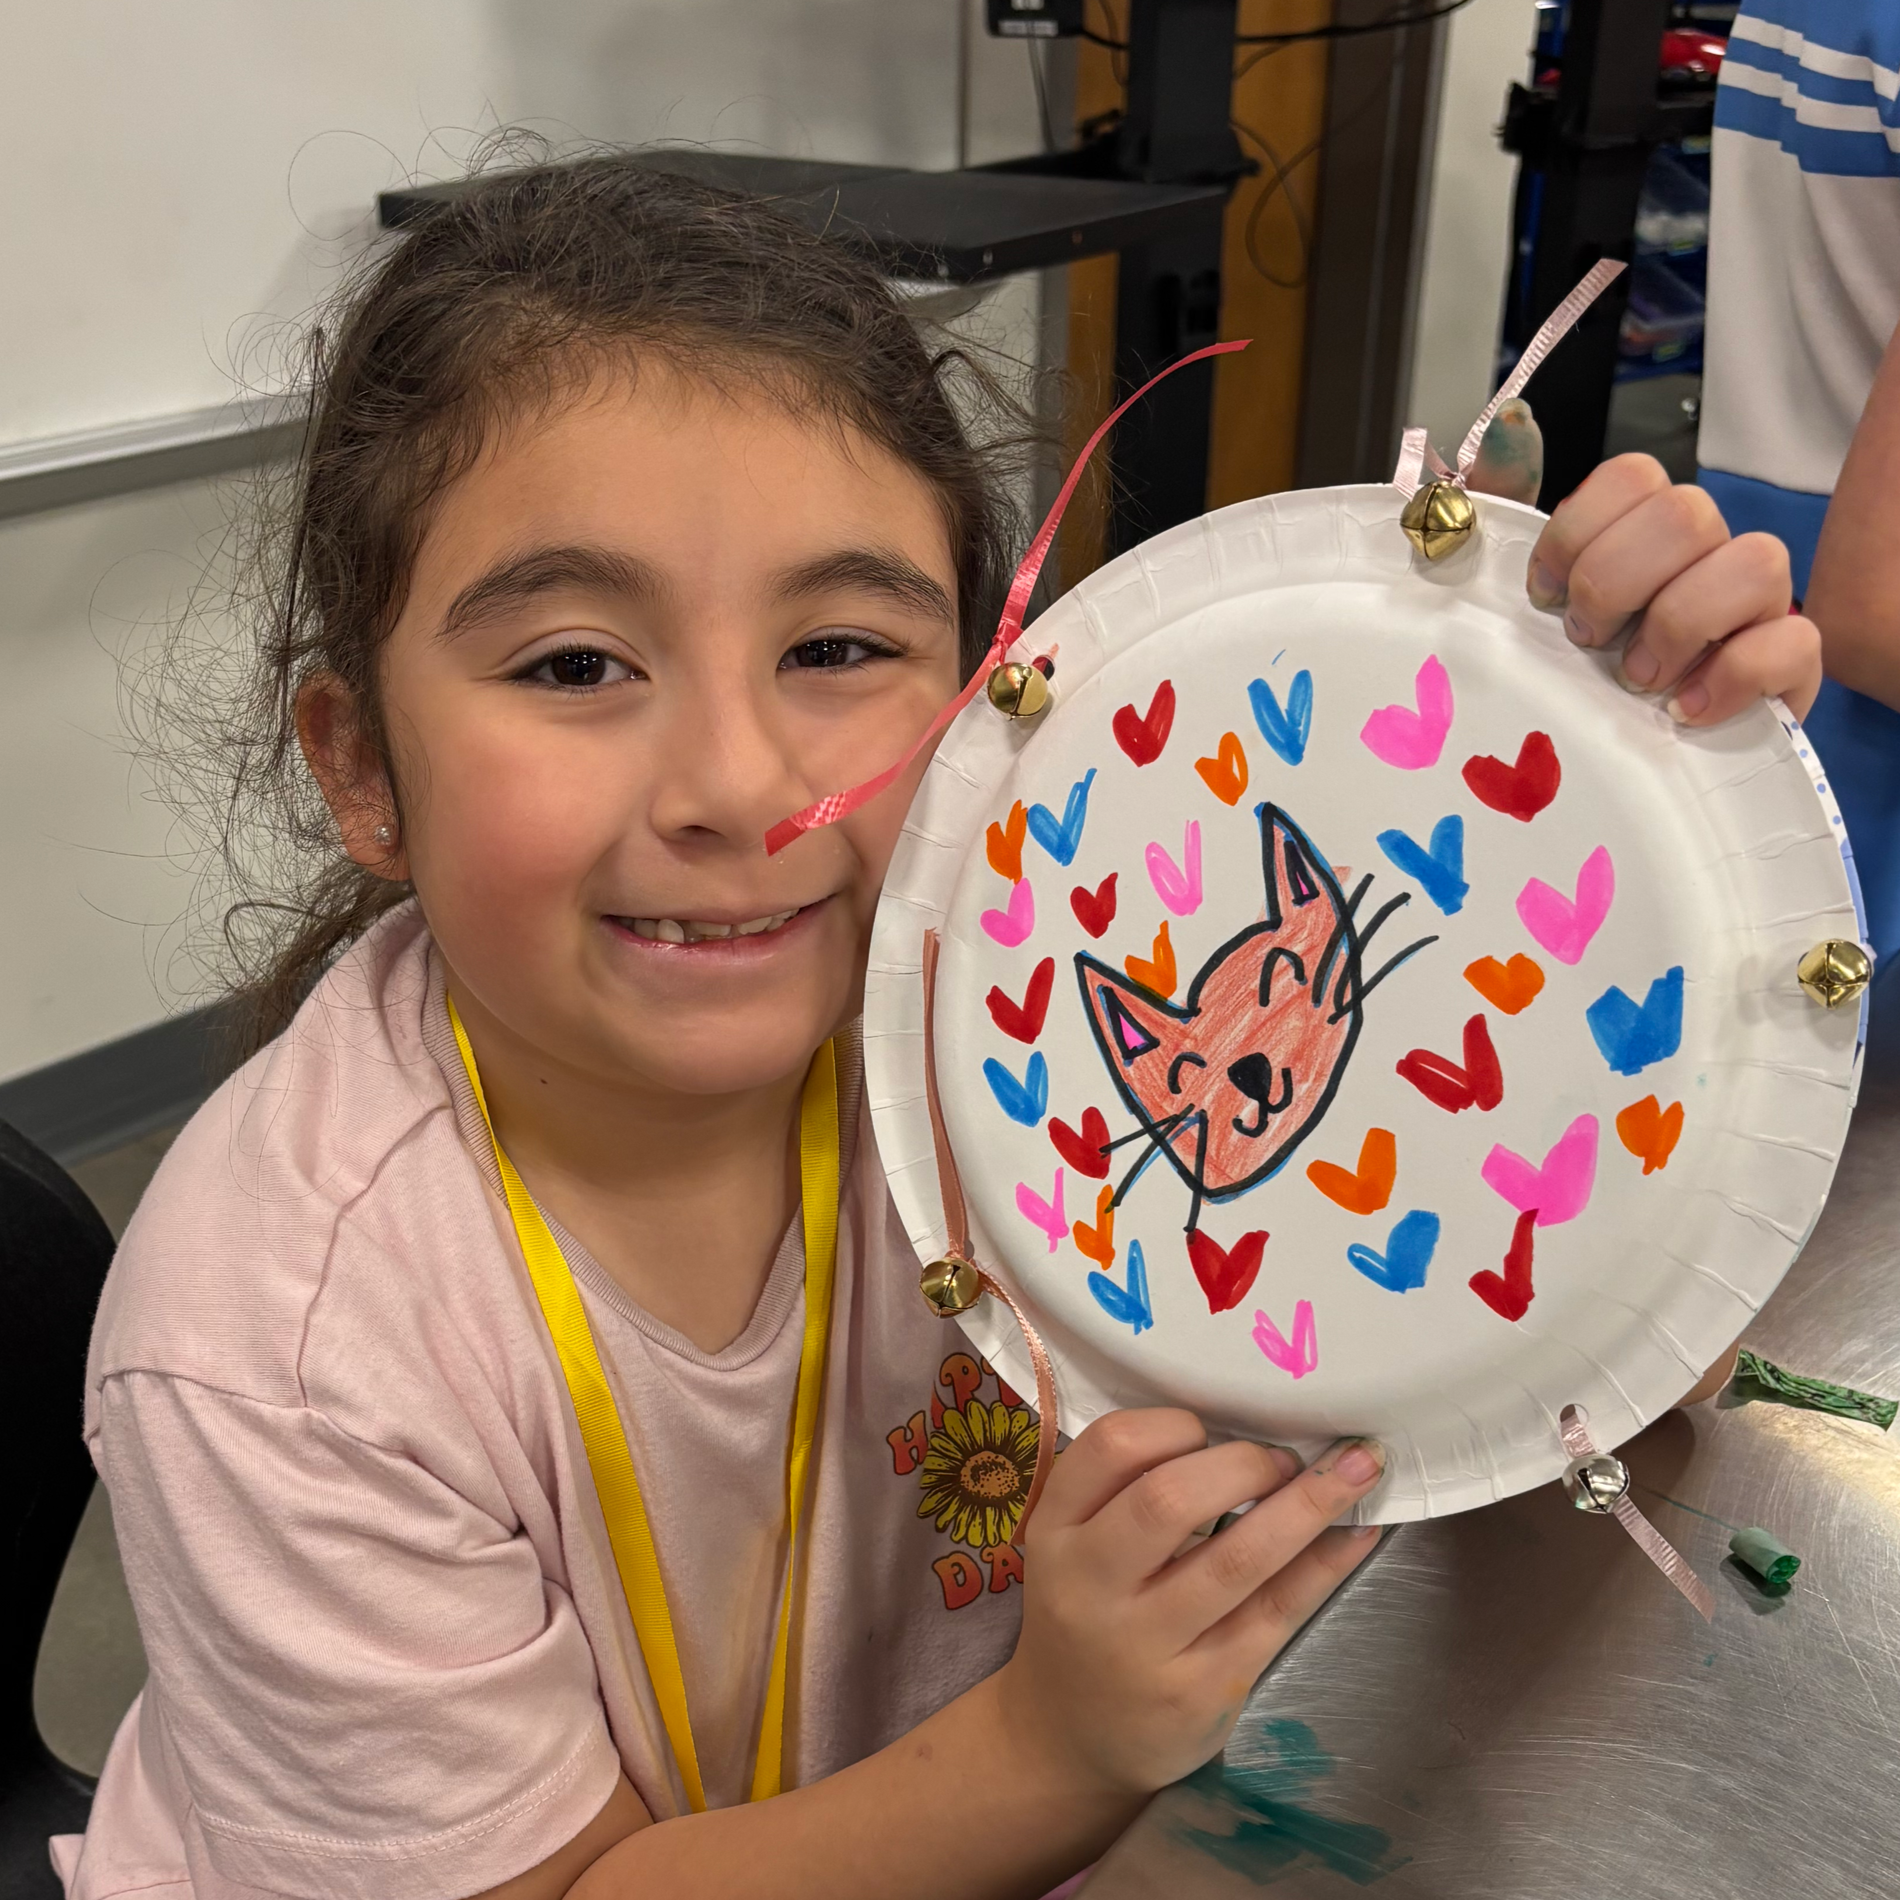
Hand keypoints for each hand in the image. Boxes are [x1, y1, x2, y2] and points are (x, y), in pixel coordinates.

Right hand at [995, 1410, 1384, 1798]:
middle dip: (1243, 1465)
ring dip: (1307, 1506)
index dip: (1173, 1424)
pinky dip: (1324, 1565)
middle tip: (1284, 1458)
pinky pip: (1275, 1613)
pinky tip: (1357, 1535)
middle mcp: (1090, 1585)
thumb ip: (1129, 1488)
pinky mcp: (1200, 1690)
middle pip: (1167, 1500)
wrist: (1069, 1736)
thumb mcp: (1077, 1545)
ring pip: (1235, 1560)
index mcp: (1056, 1529)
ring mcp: (1145, 1645)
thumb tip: (1246, 1426)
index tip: (1212, 1428)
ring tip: (1356, 1471)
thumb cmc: (1087, 1613)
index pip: (1110, 1447)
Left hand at [1525, 454, 1821, 722]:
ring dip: (1679, 623)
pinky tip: (1683, 709)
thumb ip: (1500, 512)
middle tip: (1586, 638)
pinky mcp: (1791, 666)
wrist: (1635, 760)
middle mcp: (1709, 555)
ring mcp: (1759, 607)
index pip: (1634, 475)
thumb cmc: (1583, 676)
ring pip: (1758, 560)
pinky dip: (1731, 676)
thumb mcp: (1527, 601)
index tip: (1541, 594)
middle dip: (1618, 579)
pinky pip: (1794, 640)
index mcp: (1646, 534)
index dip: (1578, 529)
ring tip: (1636, 678)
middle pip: (1688, 511)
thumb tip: (1508, 429)